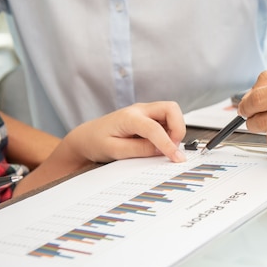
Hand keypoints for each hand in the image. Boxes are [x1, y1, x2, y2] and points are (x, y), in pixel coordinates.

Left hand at [14, 102, 185, 196]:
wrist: (87, 137)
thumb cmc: (97, 142)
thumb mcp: (116, 151)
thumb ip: (140, 149)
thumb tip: (161, 150)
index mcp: (129, 117)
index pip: (154, 128)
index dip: (168, 144)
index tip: (176, 158)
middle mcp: (139, 109)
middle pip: (171, 108)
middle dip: (178, 128)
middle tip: (173, 147)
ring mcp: (145, 111)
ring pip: (172, 112)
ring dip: (175, 129)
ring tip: (165, 146)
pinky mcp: (149, 117)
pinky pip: (167, 119)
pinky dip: (170, 131)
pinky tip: (159, 142)